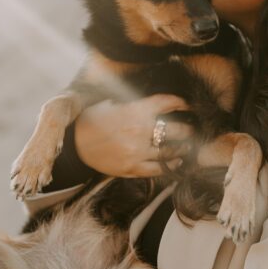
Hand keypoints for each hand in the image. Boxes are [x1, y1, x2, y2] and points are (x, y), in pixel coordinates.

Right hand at [74, 95, 193, 177]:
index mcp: (135, 110)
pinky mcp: (133, 168)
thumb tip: (153, 99)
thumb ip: (134, 102)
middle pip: (176, 130)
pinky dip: (171, 165)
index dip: (181, 103)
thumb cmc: (93, 120)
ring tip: (187, 146)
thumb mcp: (111, 102)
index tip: (187, 105)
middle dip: (187, 129)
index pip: (167, 103)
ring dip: (182, 148)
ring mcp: (137, 151)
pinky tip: (177, 162)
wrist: (75, 144)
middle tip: (192, 129)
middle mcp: (139, 130)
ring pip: (170, 151)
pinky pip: (159, 169)